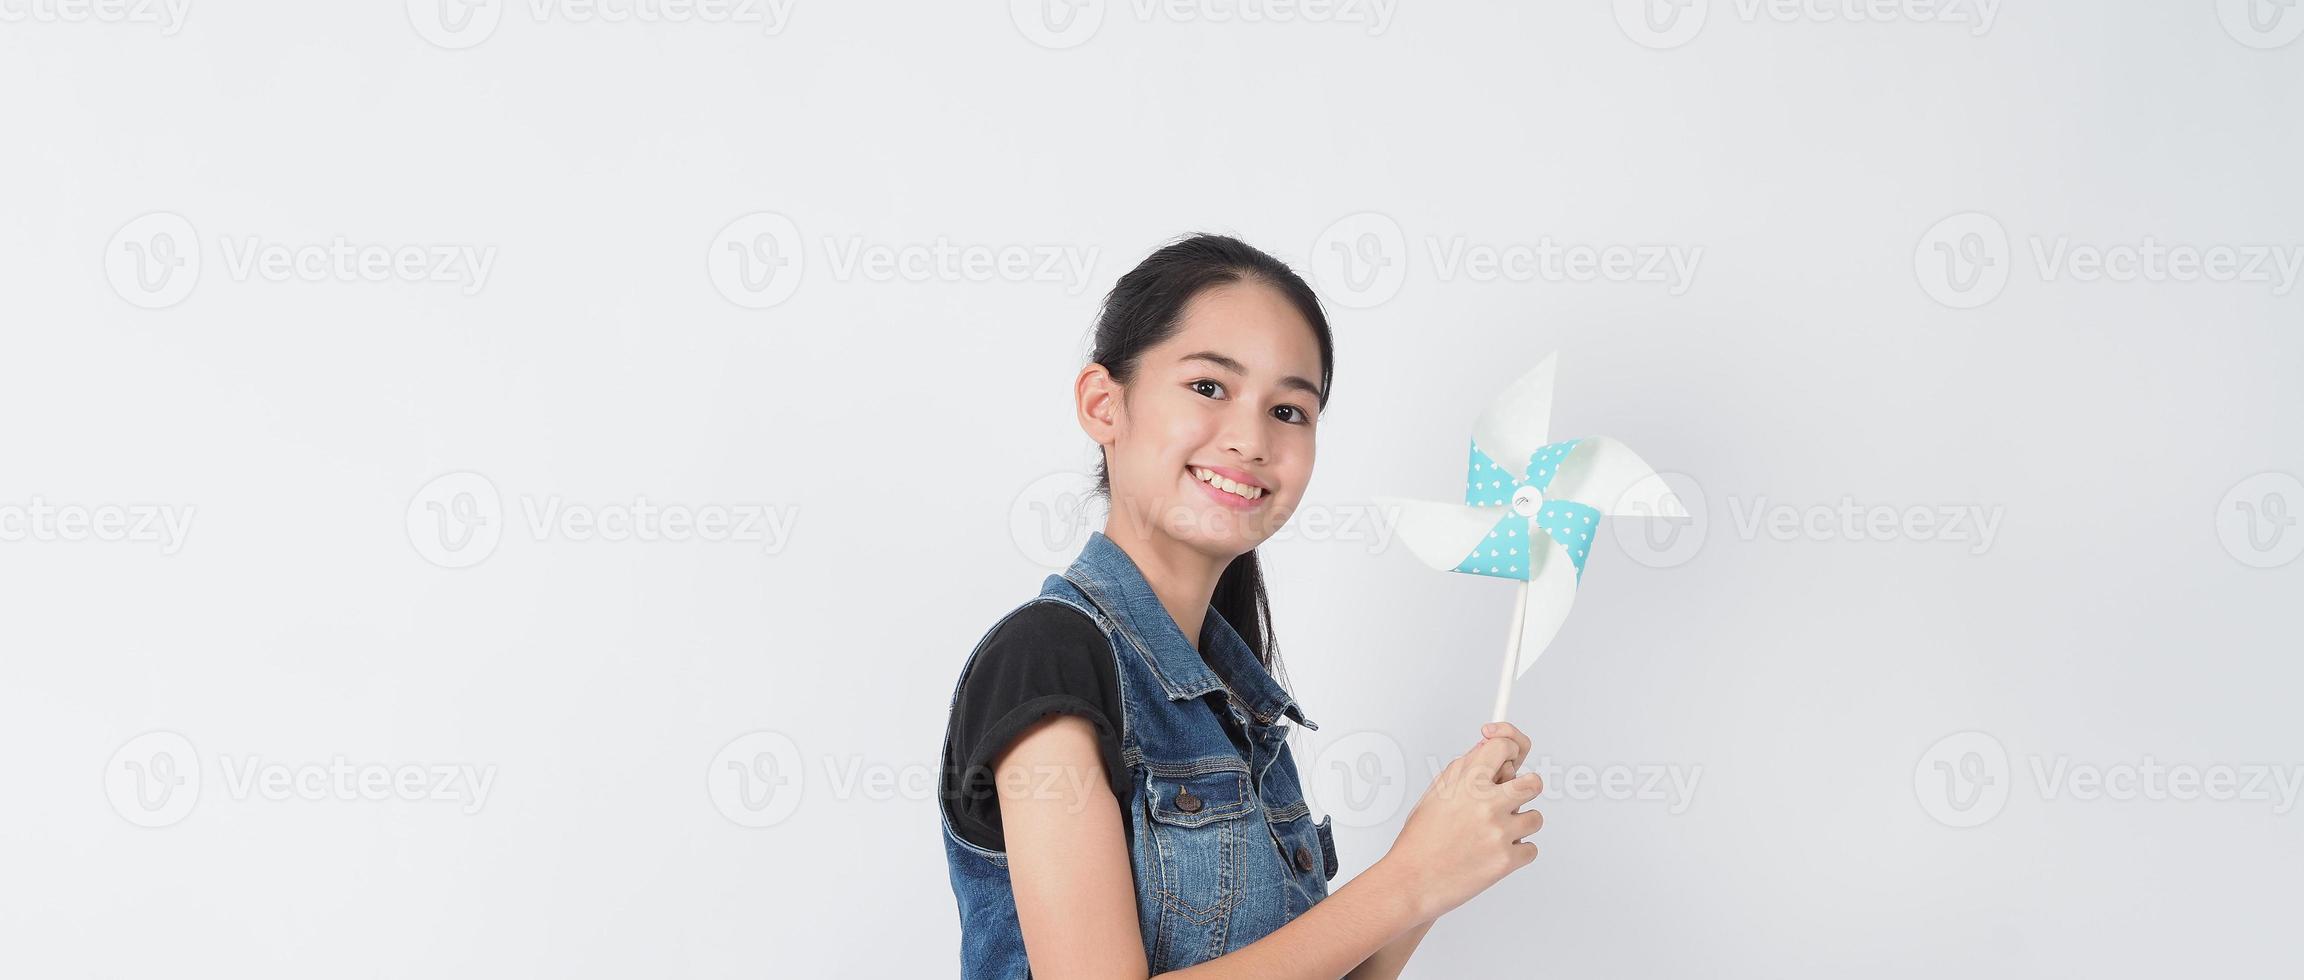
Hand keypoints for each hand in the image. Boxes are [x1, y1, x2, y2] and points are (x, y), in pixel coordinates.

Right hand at [1373, 723, 1543, 920]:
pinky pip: (1531, 849)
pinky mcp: (1507, 860)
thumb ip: (1464, 769)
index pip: (1505, 747)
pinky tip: (1493, 853)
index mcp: (1467, 783)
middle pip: (1533, 782)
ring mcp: (1500, 832)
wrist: (1413, 881)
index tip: (1509, 755)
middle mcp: (1487, 803)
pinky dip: (1517, 853)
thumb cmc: (1420, 840)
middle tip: (1512, 797)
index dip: (1509, 750)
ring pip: (1536, 818)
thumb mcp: (1435, 794)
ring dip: (1521, 824)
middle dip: (1526, 789)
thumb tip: (1486, 746)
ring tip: (1494, 833)